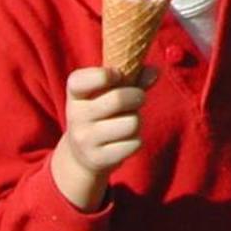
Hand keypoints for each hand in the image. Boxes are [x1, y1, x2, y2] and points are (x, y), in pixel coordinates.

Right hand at [50, 64, 153, 210]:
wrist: (81, 155)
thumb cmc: (102, 113)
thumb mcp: (109, 93)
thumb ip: (132, 79)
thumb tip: (155, 72)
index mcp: (76, 95)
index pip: (80, 81)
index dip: (104, 75)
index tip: (118, 75)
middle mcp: (75, 117)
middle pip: (119, 99)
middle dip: (137, 96)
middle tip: (138, 98)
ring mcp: (85, 140)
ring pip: (131, 123)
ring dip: (137, 121)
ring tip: (127, 122)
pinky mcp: (98, 159)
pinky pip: (134, 144)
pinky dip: (135, 140)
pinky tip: (123, 141)